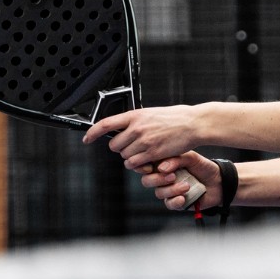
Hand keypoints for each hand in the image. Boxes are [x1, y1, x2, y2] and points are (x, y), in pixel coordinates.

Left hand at [82, 104, 199, 166]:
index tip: (87, 138)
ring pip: (125, 157)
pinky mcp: (152, 153)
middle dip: (121, 149)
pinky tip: (147, 160)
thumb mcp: (151, 113)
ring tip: (143, 152)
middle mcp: (137, 128)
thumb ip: (136, 121)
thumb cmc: (175, 118)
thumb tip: (123, 129)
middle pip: (115, 146)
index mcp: (135, 115)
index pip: (106, 123)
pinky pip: (136, 164)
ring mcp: (144, 141)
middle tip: (132, 147)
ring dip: (131, 158)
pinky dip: (139, 165)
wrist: (192, 123)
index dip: (92, 132)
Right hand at [134, 150, 220, 210]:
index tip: (151, 167)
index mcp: (164, 164)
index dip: (144, 167)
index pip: (146, 165)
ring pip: (158, 193)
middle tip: (172, 176)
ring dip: (171, 190)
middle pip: (147, 180)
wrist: (219, 181)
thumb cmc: (204, 166)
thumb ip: (176, 159)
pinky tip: (183, 198)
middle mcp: (164, 178)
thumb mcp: (191, 157)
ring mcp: (169, 191)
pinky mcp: (177, 202)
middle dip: (157, 179)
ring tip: (186, 186)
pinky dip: (175, 201)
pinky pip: (169, 204)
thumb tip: (161, 167)